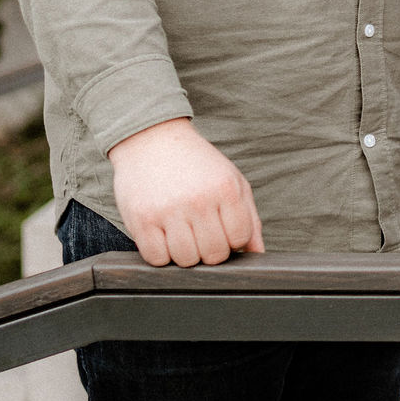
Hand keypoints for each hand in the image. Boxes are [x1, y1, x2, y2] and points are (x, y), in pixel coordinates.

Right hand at [108, 117, 264, 267]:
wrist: (152, 140)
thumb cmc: (196, 164)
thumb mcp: (231, 180)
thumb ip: (249, 217)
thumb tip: (257, 253)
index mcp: (225, 189)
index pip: (240, 238)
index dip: (234, 240)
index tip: (223, 230)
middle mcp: (199, 200)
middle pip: (214, 254)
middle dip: (211, 250)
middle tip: (201, 234)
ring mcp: (169, 211)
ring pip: (186, 260)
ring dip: (186, 255)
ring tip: (182, 234)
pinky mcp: (142, 220)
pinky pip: (157, 259)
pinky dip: (161, 255)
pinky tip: (163, 236)